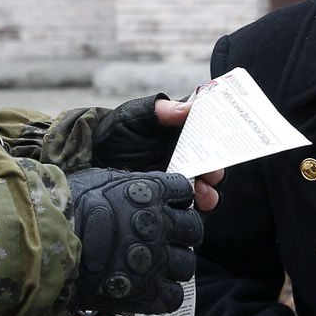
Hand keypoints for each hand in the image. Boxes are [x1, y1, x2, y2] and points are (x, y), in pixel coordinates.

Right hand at [65, 169, 201, 315]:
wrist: (46, 243)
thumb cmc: (66, 208)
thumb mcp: (100, 180)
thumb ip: (128, 186)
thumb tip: (137, 190)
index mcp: (152, 191)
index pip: (185, 192)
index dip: (176, 202)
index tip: (165, 208)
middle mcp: (162, 224)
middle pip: (192, 229)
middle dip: (180, 235)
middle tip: (160, 241)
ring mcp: (157, 259)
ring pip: (186, 265)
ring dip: (172, 266)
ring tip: (150, 267)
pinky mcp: (147, 292)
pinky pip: (173, 297)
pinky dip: (163, 295)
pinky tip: (146, 289)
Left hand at [90, 94, 220, 209]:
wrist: (92, 162)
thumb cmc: (117, 134)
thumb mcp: (135, 116)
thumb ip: (160, 111)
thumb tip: (189, 108)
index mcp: (185, 134)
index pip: (212, 136)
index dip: (221, 139)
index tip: (222, 143)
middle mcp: (188, 157)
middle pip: (214, 164)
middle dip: (216, 169)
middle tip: (211, 173)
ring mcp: (180, 180)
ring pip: (207, 189)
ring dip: (210, 192)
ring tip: (201, 193)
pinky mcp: (170, 200)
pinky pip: (189, 207)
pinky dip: (195, 208)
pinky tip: (188, 205)